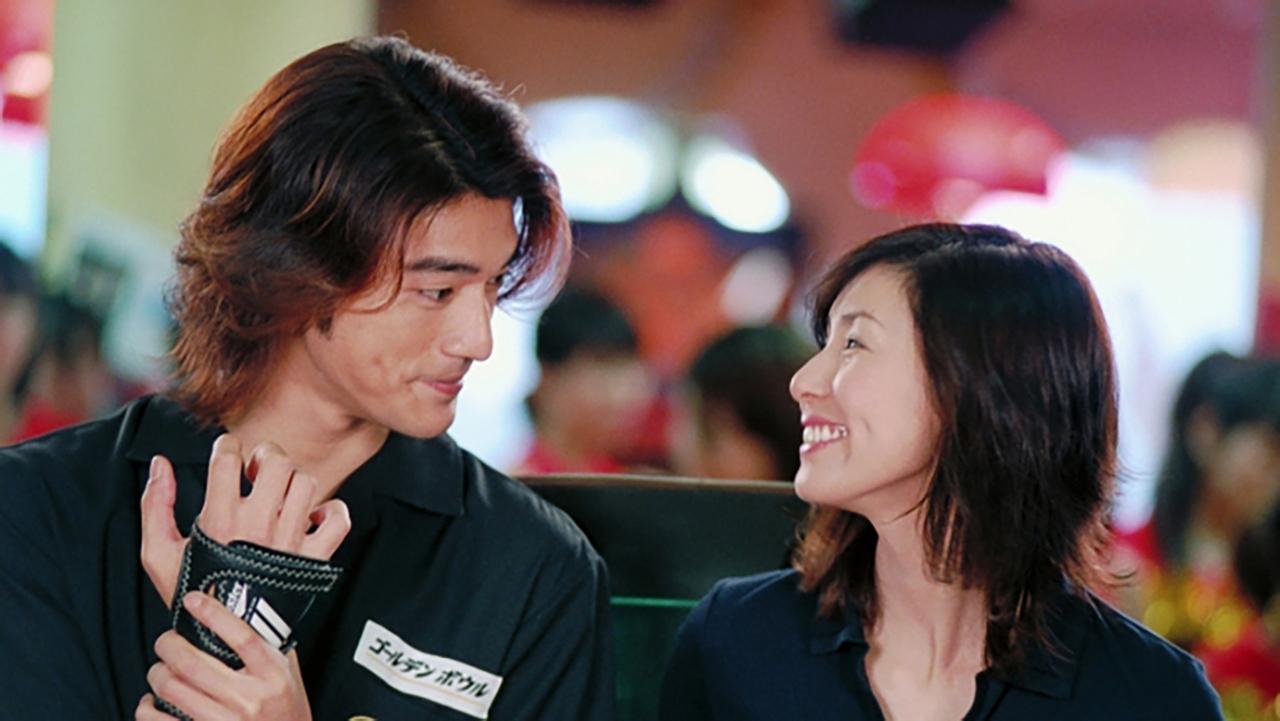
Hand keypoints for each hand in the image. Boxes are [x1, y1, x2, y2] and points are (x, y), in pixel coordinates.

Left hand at [134, 591, 311, 720]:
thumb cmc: (286, 710)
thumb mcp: (288, 673)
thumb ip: (267, 646)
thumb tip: (240, 610)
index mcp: (272, 675)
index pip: (241, 636)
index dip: (213, 614)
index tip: (193, 599)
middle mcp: (248, 700)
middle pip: (192, 663)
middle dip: (168, 644)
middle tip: (167, 640)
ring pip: (171, 689)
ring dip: (157, 674)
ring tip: (161, 670)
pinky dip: (148, 708)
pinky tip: (154, 702)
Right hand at [139, 434, 350, 605]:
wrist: (227, 638)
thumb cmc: (194, 592)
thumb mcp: (158, 553)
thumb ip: (155, 505)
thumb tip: (159, 464)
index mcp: (220, 519)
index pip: (229, 456)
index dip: (227, 446)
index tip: (227, 455)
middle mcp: (259, 524)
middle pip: (277, 462)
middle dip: (266, 457)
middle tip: (257, 471)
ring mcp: (290, 540)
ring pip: (306, 483)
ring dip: (294, 482)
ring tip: (280, 495)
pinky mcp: (314, 557)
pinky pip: (338, 520)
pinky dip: (332, 512)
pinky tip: (312, 516)